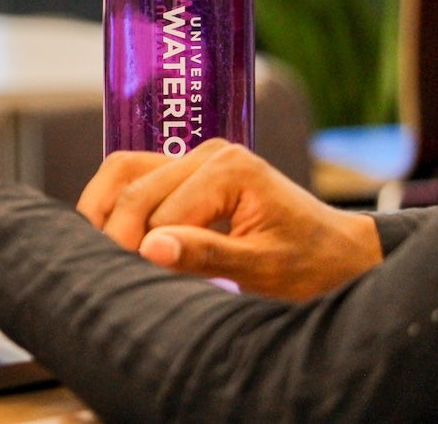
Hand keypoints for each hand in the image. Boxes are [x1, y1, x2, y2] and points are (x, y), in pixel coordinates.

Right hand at [77, 140, 382, 299]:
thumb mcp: (261, 268)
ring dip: (105, 210)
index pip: (160, 210)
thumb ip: (205, 255)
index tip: (131, 284)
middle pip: (133, 185)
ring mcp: (196, 157)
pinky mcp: (188, 169)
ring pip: (123, 171)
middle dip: (116, 232)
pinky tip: (111, 234)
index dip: (139, 249)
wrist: (337, 252)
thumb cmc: (309, 264)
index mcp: (229, 169)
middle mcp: (208, 152)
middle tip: (110, 274)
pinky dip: (116, 203)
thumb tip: (149, 249)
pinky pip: (136, 176)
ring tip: (100, 250)